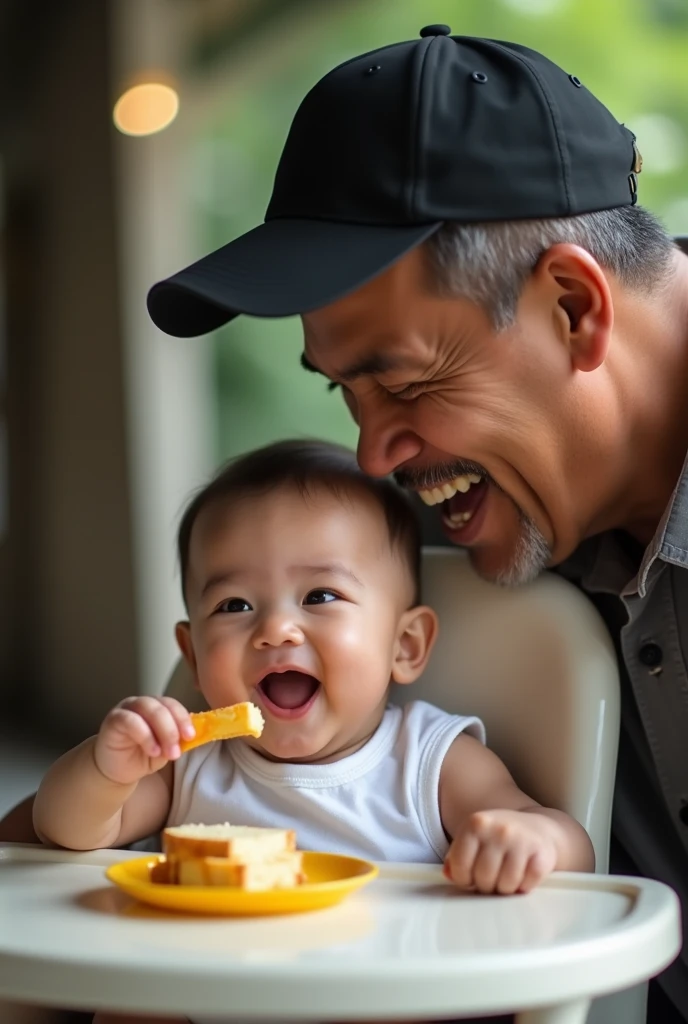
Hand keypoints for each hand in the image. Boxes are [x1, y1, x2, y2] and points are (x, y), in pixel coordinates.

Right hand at [93, 696, 195, 785]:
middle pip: (162, 706)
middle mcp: (143, 704)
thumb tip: (196, 735)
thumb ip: (179, 739)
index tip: (191, 736)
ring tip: (167, 753)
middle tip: (176, 752)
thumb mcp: (166, 748)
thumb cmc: (142, 756)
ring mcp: (127, 708)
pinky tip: (152, 750)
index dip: (184, 719)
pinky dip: (145, 736)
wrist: (116, 771)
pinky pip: (130, 721)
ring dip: (163, 732)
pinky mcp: (113, 719)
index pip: (173, 705)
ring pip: (149, 709)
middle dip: (174, 729)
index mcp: (158, 707)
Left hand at [444, 808, 558, 894]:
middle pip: (483, 879)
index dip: (463, 879)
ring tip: (506, 876)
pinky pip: (526, 887)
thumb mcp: (473, 838)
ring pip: (505, 886)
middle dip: (486, 886)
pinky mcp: (542, 855)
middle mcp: (499, 830)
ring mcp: (522, 841)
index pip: (460, 866)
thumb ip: (456, 856)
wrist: (536, 829)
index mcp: (476, 823)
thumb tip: (449, 875)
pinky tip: (522, 875)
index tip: (470, 877)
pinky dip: (523, 887)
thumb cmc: (498, 838)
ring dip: (504, 889)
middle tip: (492, 878)